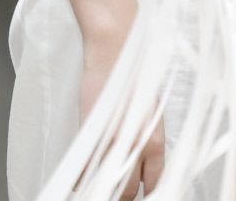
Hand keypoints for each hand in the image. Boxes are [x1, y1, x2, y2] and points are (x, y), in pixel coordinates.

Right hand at [79, 35, 162, 200]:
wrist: (117, 50)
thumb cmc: (133, 76)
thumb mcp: (149, 111)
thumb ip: (146, 139)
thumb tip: (141, 162)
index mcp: (156, 138)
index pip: (157, 182)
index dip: (148, 193)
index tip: (139, 196)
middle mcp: (138, 144)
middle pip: (128, 192)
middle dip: (120, 197)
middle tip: (112, 195)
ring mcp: (113, 141)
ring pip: (106, 186)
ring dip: (99, 190)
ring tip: (95, 189)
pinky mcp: (90, 134)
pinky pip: (82, 171)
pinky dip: (79, 179)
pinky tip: (78, 179)